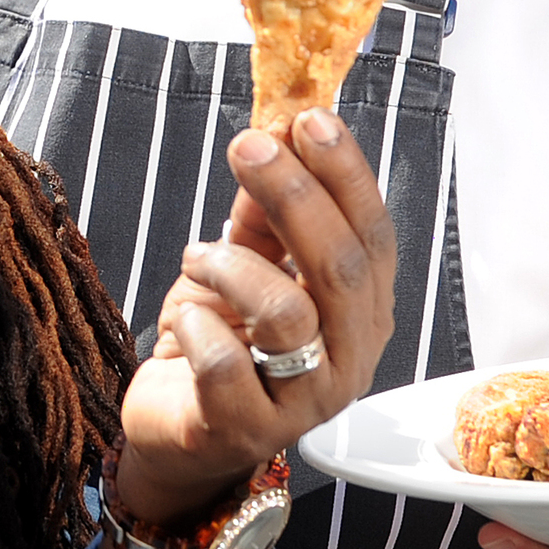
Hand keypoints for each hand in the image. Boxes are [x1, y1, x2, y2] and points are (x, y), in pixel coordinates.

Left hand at [114, 109, 395, 525]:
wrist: (176, 430)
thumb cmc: (219, 343)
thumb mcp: (243, 266)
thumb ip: (263, 215)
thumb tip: (276, 135)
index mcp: (361, 311)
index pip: (372, 234)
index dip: (345, 174)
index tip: (308, 118)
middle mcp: (349, 357)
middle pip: (341, 268)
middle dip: (296, 196)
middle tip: (248, 145)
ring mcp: (304, 402)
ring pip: (287, 315)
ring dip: (230, 268)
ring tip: (197, 260)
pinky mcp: (249, 430)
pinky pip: (227, 366)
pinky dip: (197, 329)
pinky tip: (183, 325)